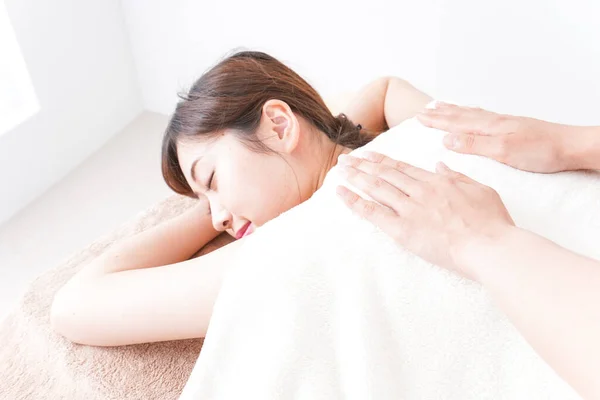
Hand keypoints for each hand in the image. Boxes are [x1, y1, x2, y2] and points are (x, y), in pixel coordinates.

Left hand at [336, 152, 515, 280]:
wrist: (489, 245)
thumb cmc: (491, 222)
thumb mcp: (480, 189)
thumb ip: (457, 176)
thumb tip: (440, 165)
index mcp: (437, 182)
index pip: (403, 168)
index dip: (383, 161)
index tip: (369, 155)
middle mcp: (419, 191)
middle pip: (385, 174)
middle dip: (364, 164)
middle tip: (346, 159)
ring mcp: (409, 209)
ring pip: (376, 187)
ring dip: (356, 176)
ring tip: (340, 169)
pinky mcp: (402, 230)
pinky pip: (372, 212)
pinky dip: (354, 201)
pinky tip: (341, 192)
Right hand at [416, 102, 576, 172]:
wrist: (569, 146)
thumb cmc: (541, 151)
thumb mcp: (504, 152)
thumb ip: (475, 145)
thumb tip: (448, 139)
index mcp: (489, 127)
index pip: (455, 122)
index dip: (436, 121)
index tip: (419, 118)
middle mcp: (494, 122)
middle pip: (460, 115)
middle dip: (440, 114)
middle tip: (422, 112)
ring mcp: (503, 124)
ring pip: (471, 114)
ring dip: (453, 112)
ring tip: (440, 107)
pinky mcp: (511, 128)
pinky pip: (482, 117)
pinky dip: (470, 114)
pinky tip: (472, 116)